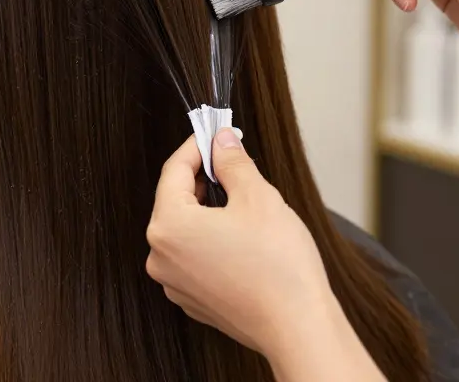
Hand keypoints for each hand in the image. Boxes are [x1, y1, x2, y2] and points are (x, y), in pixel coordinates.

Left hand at [145, 131, 341, 357]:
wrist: (297, 326)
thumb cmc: (278, 266)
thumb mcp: (258, 197)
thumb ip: (233, 162)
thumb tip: (222, 142)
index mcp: (168, 226)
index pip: (175, 170)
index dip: (198, 146)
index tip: (218, 134)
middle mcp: (161, 257)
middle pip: (177, 200)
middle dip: (206, 179)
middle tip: (236, 164)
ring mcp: (175, 283)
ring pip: (188, 230)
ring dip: (211, 211)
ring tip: (247, 206)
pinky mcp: (193, 300)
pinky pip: (196, 257)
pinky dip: (214, 241)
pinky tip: (245, 240)